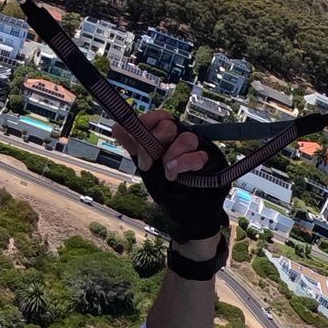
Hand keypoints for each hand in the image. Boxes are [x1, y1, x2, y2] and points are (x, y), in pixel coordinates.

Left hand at [116, 110, 228, 244]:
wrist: (187, 210)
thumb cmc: (167, 185)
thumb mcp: (148, 167)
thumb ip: (135, 148)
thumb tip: (117, 128)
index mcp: (165, 136)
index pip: (158, 117)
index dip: (147, 122)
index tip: (136, 135)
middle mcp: (181, 138)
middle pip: (169, 125)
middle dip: (154, 141)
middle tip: (147, 163)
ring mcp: (197, 148)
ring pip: (186, 138)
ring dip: (171, 155)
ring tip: (166, 172)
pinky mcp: (210, 161)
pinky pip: (199, 156)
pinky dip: (184, 163)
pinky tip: (174, 172)